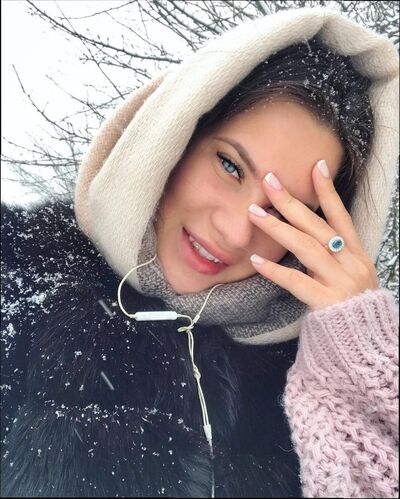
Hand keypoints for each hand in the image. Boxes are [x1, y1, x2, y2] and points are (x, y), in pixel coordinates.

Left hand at [248, 160, 379, 310]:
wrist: (367, 344)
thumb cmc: (354, 309)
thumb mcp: (351, 276)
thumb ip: (333, 257)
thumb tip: (308, 237)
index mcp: (356, 255)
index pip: (340, 216)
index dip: (328, 191)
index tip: (315, 166)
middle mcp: (350, 263)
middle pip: (317, 226)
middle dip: (291, 201)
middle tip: (268, 180)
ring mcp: (340, 282)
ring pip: (306, 247)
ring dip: (278, 228)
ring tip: (254, 212)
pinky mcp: (327, 302)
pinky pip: (297, 282)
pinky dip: (275, 270)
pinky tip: (256, 260)